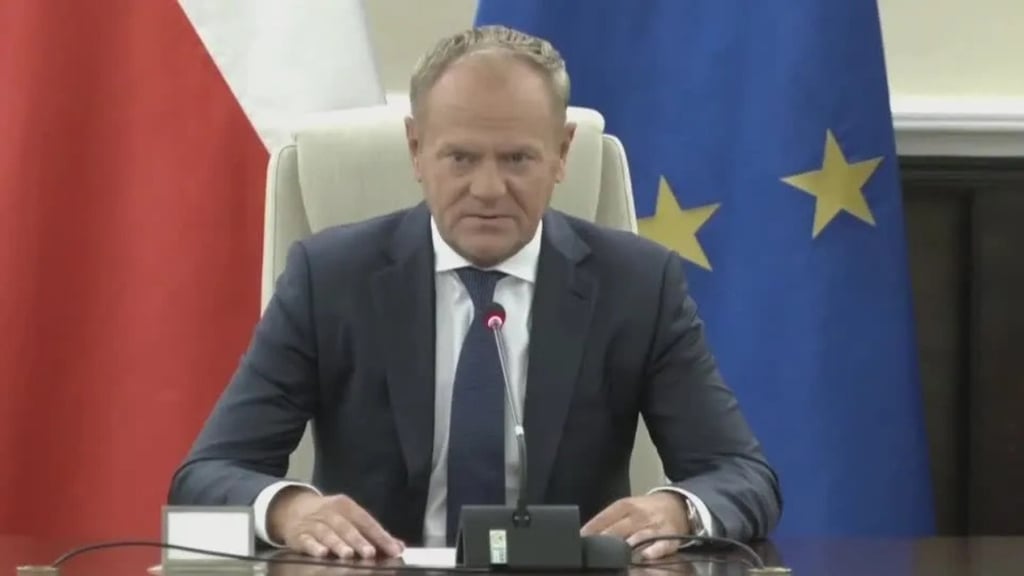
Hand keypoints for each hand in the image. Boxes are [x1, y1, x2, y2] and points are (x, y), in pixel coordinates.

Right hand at [268, 488, 404, 558]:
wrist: (293, 509)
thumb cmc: (329, 516)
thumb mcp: (350, 517)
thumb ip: (373, 533)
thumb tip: (398, 547)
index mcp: (346, 506)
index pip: (367, 521)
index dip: (380, 536)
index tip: (393, 550)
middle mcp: (330, 512)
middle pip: (347, 527)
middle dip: (359, 540)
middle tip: (370, 553)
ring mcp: (314, 523)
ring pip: (328, 533)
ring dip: (338, 544)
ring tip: (348, 555)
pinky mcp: (299, 535)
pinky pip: (307, 541)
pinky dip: (314, 547)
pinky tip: (322, 554)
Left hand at [581, 492, 689, 559]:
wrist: (677, 504)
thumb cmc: (645, 510)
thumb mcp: (625, 509)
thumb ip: (608, 521)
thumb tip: (585, 535)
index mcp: (624, 506)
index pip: (603, 518)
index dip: (590, 531)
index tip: (578, 542)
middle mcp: (638, 515)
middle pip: (617, 529)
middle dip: (604, 542)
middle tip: (592, 553)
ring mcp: (654, 525)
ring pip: (638, 536)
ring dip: (625, 547)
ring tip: (614, 557)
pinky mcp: (670, 536)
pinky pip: (662, 544)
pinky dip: (654, 550)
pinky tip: (646, 555)